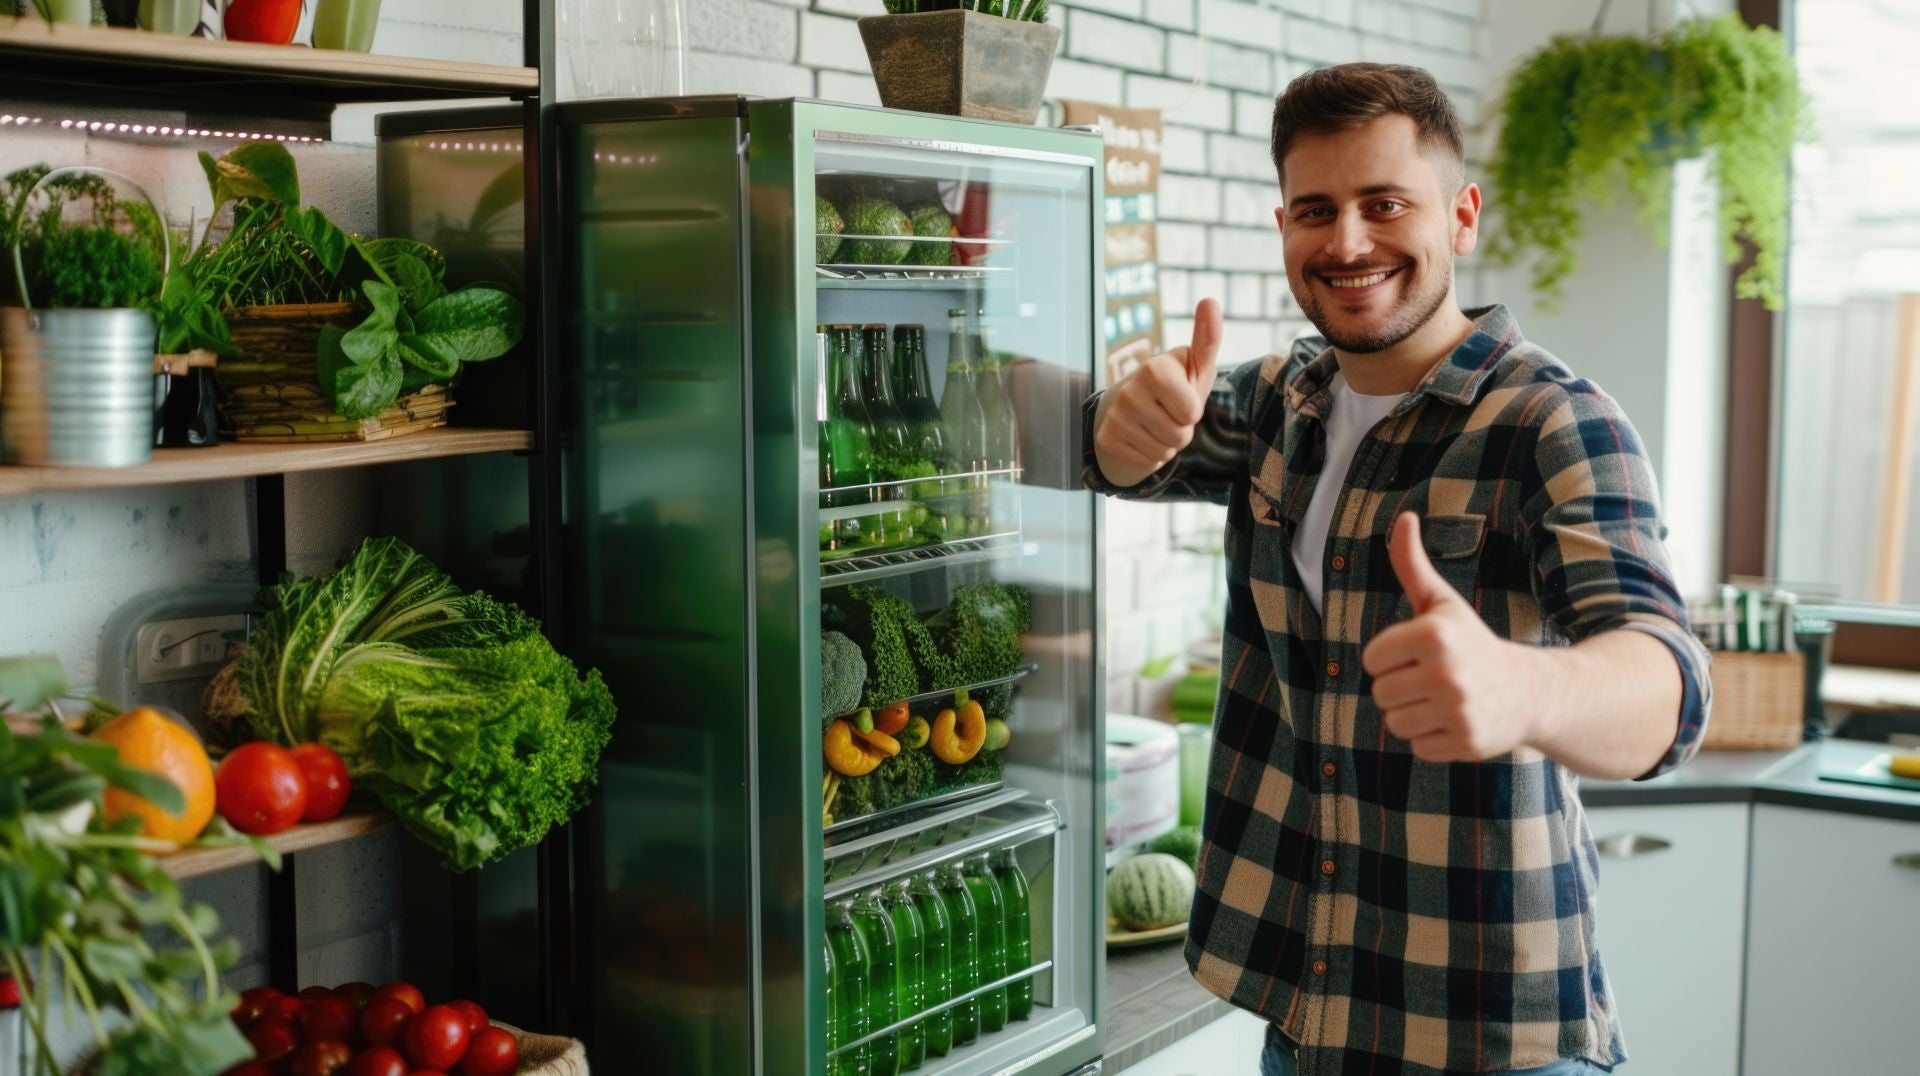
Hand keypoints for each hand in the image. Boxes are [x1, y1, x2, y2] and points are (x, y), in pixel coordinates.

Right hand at [1093, 298, 1221, 487]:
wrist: (1130, 407)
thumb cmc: (1174, 385)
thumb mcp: (1195, 365)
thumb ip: (1207, 338)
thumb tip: (1210, 299)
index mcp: (1154, 369)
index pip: (1192, 413)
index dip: (1192, 410)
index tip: (1181, 396)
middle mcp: (1129, 391)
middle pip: (1180, 435)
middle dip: (1181, 430)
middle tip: (1168, 414)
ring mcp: (1114, 417)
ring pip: (1164, 451)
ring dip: (1167, 444)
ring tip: (1156, 425)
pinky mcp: (1106, 440)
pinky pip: (1146, 462)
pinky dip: (1150, 455)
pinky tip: (1141, 437)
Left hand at [1360, 512, 1545, 762]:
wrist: (1530, 691)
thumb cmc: (1472, 642)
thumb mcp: (1441, 603)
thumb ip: (1412, 564)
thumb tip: (1403, 518)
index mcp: (1433, 634)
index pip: (1372, 659)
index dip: (1390, 658)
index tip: (1419, 654)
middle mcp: (1446, 672)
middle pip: (1381, 693)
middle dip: (1401, 688)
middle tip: (1435, 679)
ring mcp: (1458, 710)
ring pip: (1395, 723)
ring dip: (1413, 715)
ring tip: (1443, 700)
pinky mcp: (1467, 743)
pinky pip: (1418, 747)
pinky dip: (1433, 739)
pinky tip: (1457, 721)